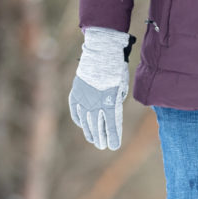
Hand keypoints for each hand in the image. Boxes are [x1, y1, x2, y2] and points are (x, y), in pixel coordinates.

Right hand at [68, 27, 133, 149]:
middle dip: (101, 138)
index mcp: (109, 103)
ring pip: (85, 121)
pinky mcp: (76, 92)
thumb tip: (110, 111)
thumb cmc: (116, 69)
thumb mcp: (122, 87)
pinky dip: (78, 118)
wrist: (101, 52)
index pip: (111, 126)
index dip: (113, 137)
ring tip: (93, 140)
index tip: (114, 146)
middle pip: (97, 126)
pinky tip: (81, 124)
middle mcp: (95, 104)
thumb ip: (116, 101)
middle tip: (102, 146)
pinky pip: (75, 109)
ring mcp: (83, 99)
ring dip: (89, 131)